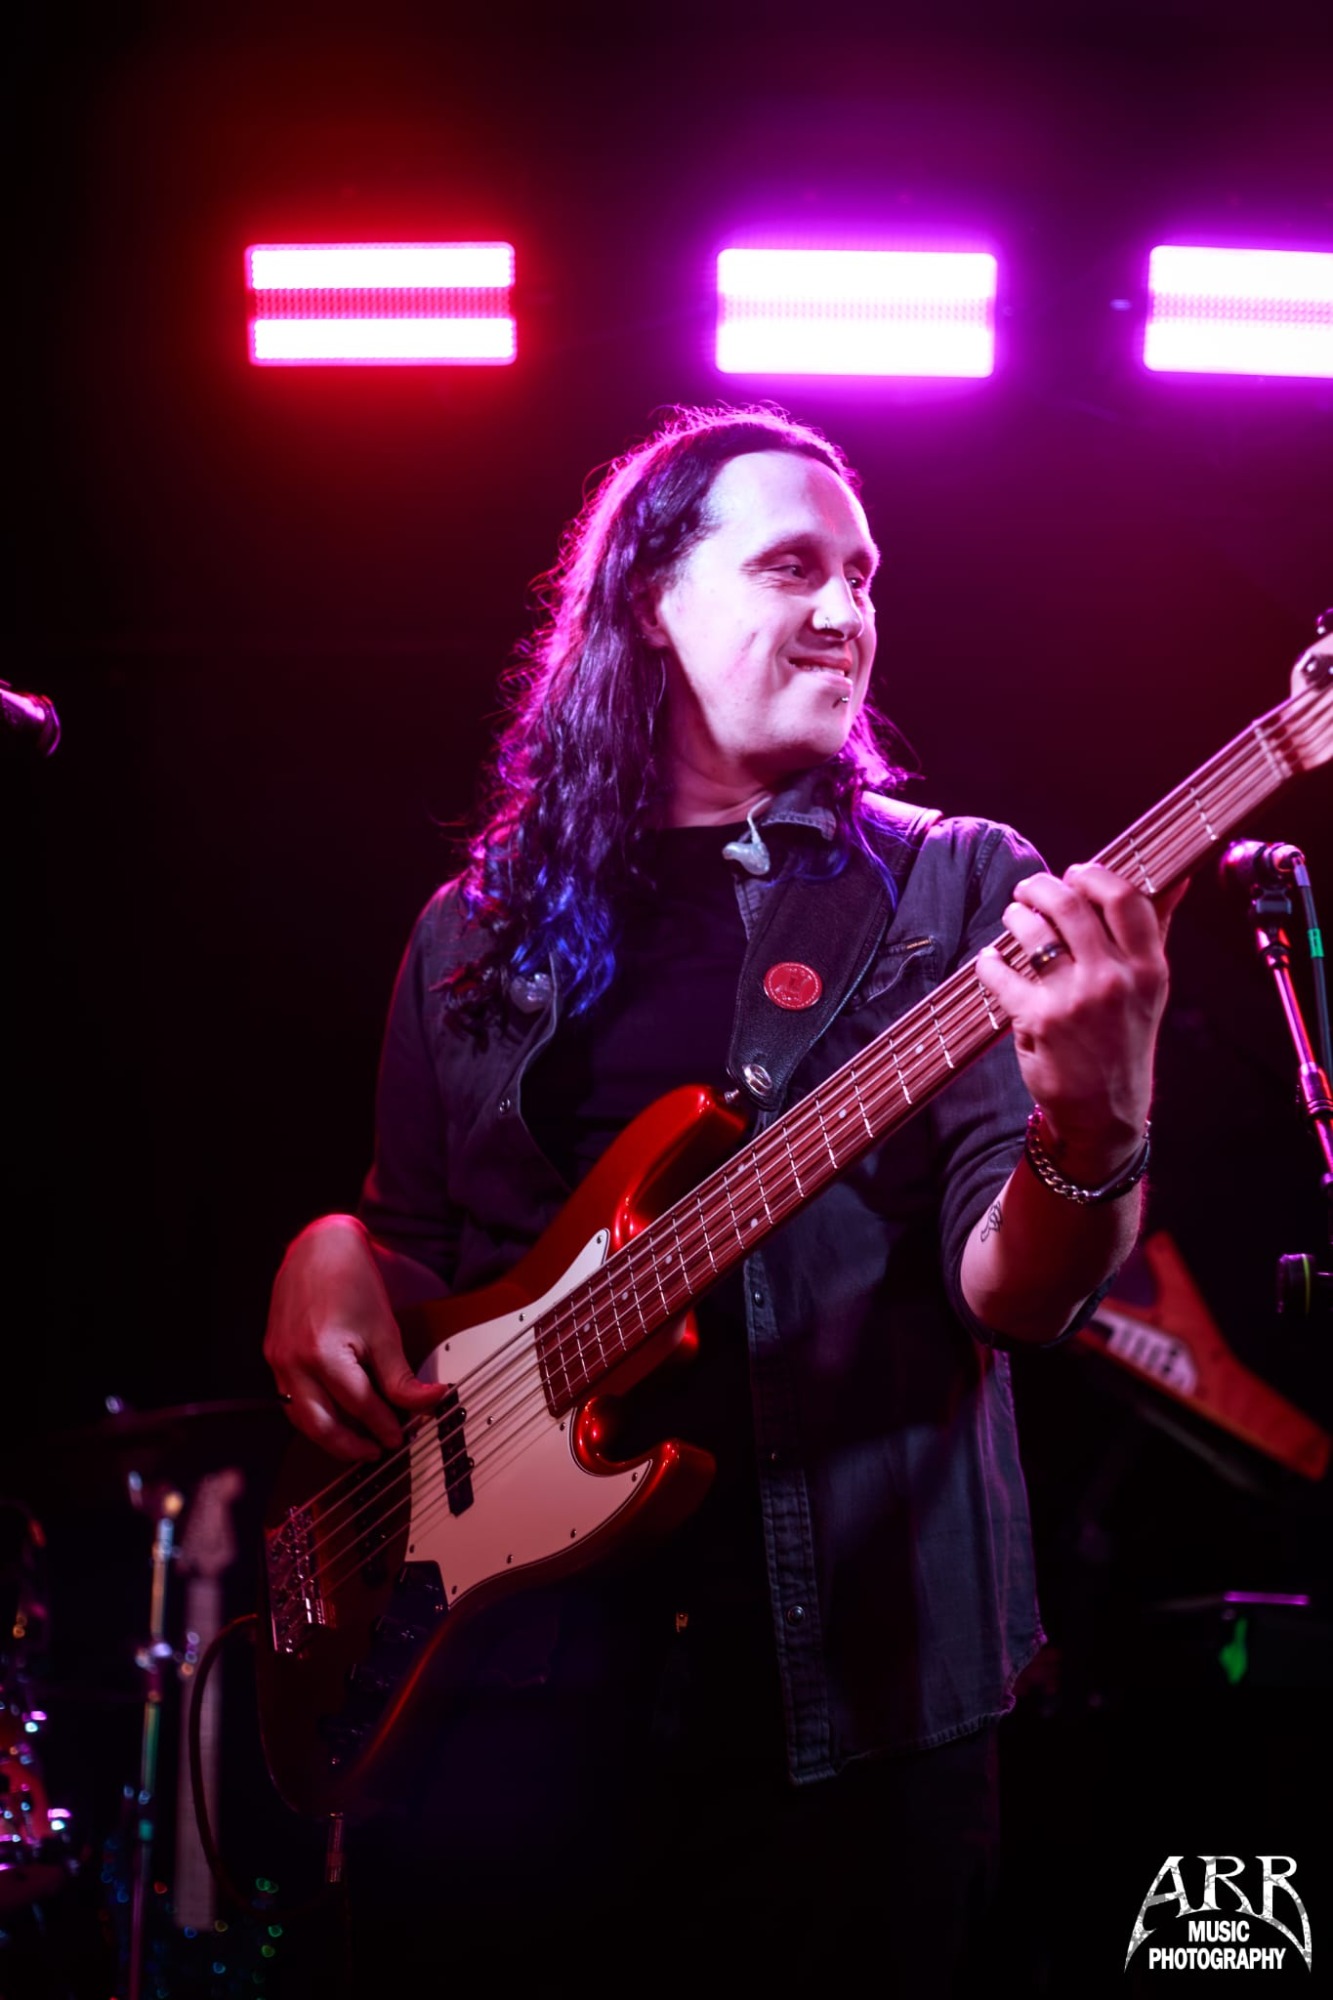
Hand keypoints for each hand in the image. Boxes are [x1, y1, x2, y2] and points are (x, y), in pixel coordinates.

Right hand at [263, 1213, 445, 1460]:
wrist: (319, 1249)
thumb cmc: (351, 1282)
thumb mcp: (384, 1330)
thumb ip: (401, 1375)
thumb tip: (430, 1401)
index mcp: (323, 1354)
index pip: (359, 1406)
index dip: (383, 1426)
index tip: (399, 1437)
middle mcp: (293, 1362)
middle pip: (321, 1425)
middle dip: (350, 1446)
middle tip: (376, 1451)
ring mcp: (278, 1362)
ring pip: (300, 1419)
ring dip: (329, 1436)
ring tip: (358, 1443)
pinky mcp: (273, 1358)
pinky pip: (290, 1400)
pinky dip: (313, 1415)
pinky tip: (334, 1417)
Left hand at [975, 864, 1186, 1181]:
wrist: (1104, 1113)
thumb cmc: (1124, 1042)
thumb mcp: (1150, 989)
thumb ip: (1157, 932)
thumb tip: (1179, 877)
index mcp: (1149, 969)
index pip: (1125, 898)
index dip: (1094, 875)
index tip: (1075, 873)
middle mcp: (1115, 980)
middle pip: (1071, 906)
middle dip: (1041, 888)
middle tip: (1028, 890)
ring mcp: (1076, 1000)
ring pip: (1034, 932)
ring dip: (1016, 917)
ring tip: (1013, 918)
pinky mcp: (1039, 1020)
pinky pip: (1003, 973)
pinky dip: (990, 962)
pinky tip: (991, 961)